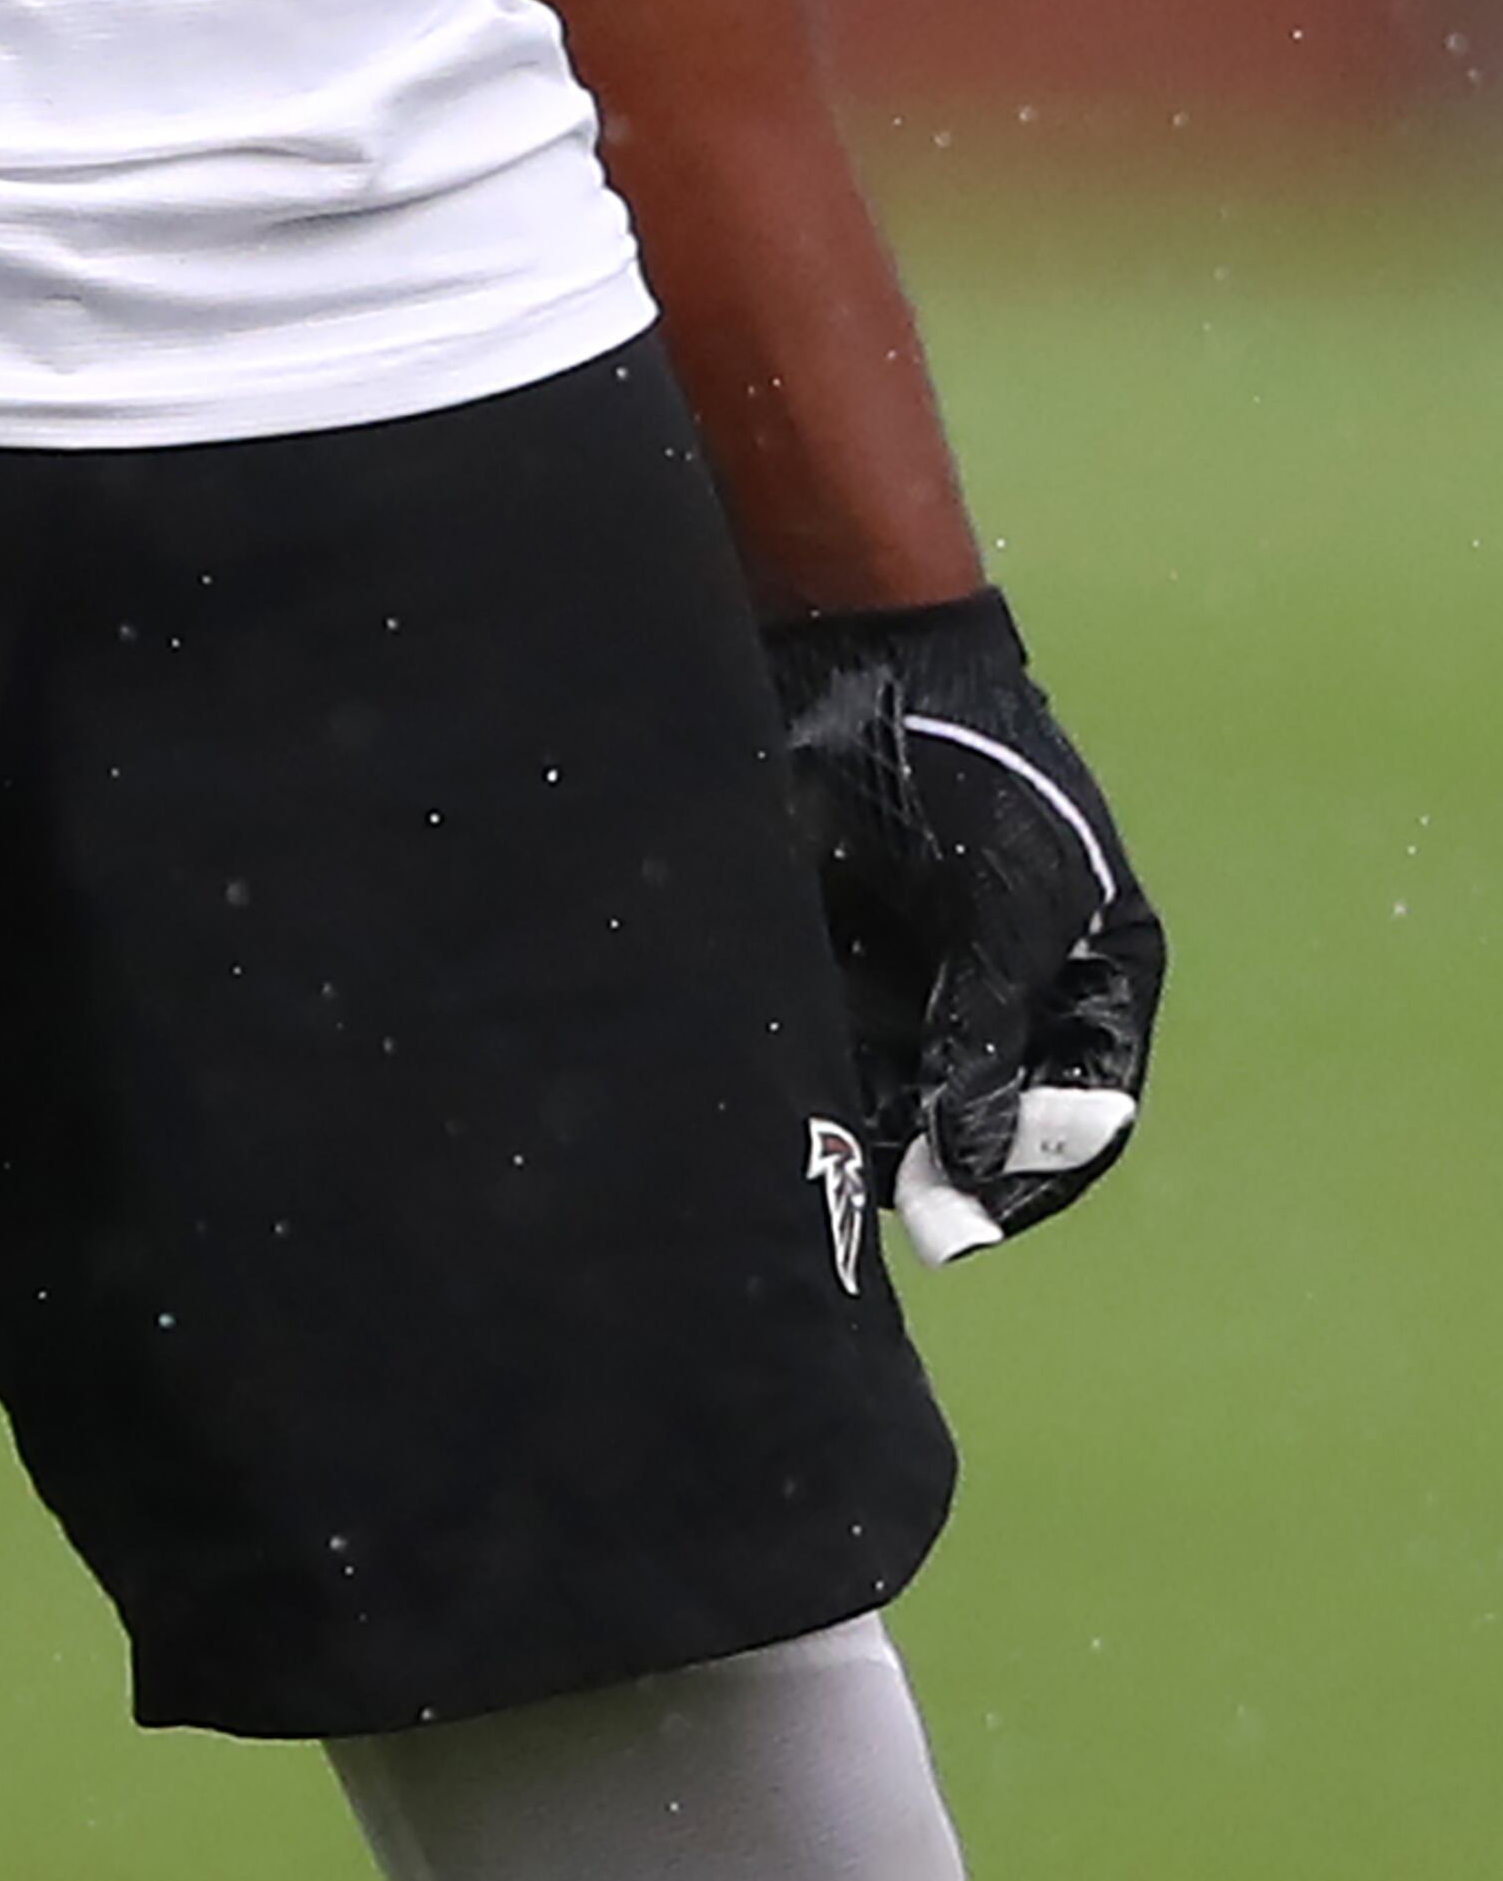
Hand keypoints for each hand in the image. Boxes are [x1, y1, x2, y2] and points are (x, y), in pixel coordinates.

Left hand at [768, 588, 1163, 1263]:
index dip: (1028, 1176)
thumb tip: (972, 1165)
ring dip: (868, 1118)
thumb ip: (989, 1035)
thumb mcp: (1006, 907)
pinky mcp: (846, 951)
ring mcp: (927, 974)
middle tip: (883, 1191)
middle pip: (983, 1116)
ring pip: (901, 1089)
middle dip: (935, 1155)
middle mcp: (1012, 991)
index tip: (966, 1224)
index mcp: (1093, 978)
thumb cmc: (973, 770)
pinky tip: (787, 1079)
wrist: (863, 656)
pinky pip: (835, 1038)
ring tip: (831, 1133)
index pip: (1081, 1118)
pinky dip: (815, 1064)